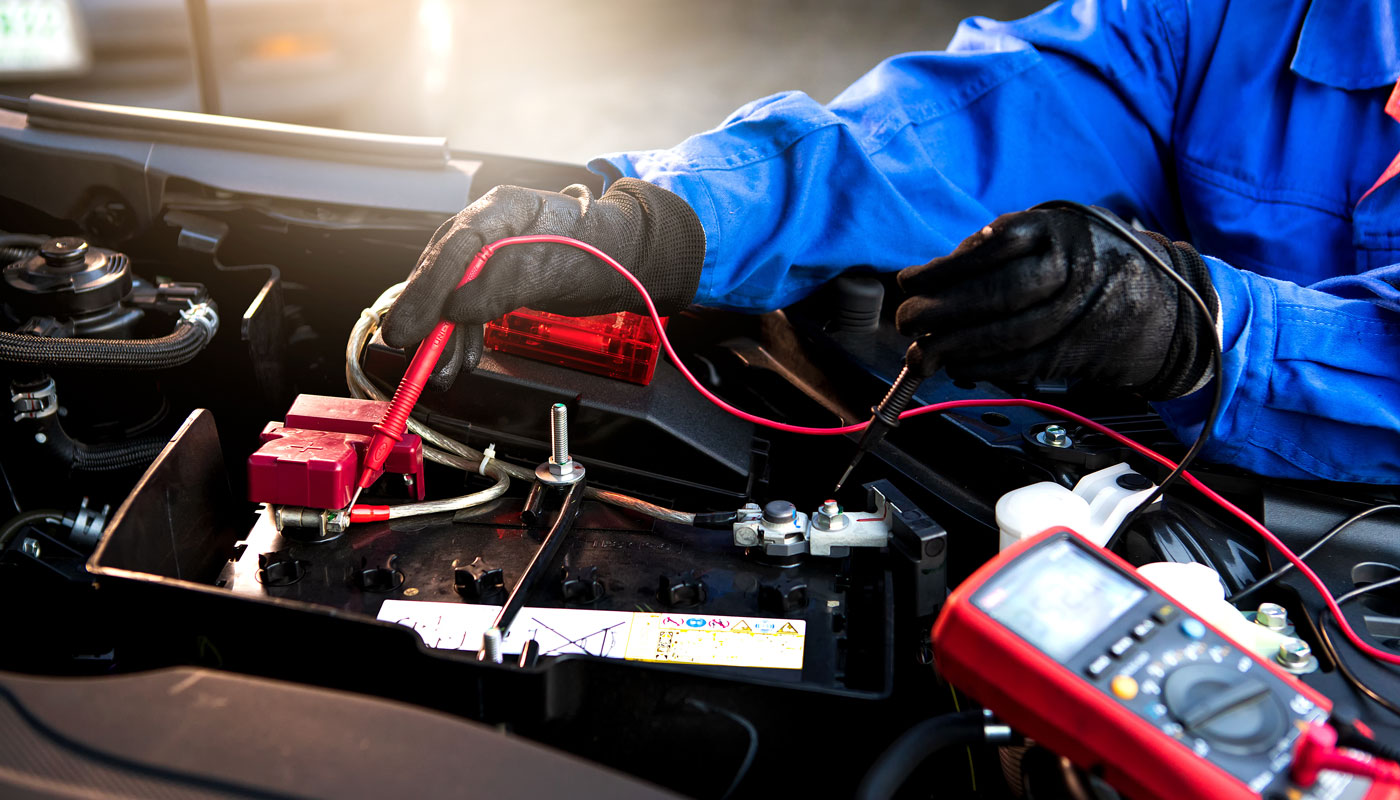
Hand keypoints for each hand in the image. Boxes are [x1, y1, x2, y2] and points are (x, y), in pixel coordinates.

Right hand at [382, 179, 704, 388]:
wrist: (626, 258)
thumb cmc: (599, 251)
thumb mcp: (556, 268)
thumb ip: (505, 285)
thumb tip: (458, 308)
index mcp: (504, 207)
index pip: (455, 244)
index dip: (428, 286)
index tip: (412, 322)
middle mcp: (488, 224)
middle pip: (442, 267)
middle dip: (425, 312)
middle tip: (406, 345)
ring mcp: (489, 250)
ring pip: (451, 291)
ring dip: (443, 333)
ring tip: (439, 369)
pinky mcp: (495, 275)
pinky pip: (468, 304)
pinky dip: (462, 333)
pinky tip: (460, 357)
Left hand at [895, 206, 1217, 399]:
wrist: (1172, 308)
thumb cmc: (1098, 266)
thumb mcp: (1060, 234)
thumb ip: (1004, 245)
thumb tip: (940, 272)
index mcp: (1061, 230)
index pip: (991, 246)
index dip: (943, 269)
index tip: (909, 282)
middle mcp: (1074, 268)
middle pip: (996, 292)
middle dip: (940, 311)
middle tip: (906, 320)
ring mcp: (1080, 312)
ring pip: (1006, 334)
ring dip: (953, 347)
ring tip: (920, 353)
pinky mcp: (1079, 351)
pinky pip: (1022, 363)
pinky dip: (982, 367)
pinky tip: (956, 365)